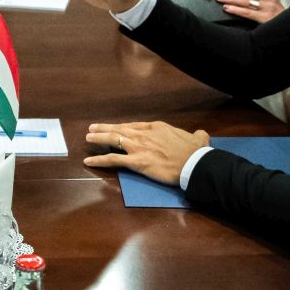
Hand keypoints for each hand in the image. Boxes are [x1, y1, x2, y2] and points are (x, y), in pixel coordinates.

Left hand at [84, 120, 208, 183]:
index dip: (122, 127)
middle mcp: (143, 134)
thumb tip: (201, 135)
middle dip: (105, 128)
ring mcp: (138, 147)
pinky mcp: (136, 161)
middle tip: (93, 128)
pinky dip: (99, 160)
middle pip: (120, 129)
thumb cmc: (196, 152)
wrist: (194, 163)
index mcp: (156, 127)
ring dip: (98, 138)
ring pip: (112, 140)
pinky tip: (89, 161)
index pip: (134, 126)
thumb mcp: (198, 138)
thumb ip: (197, 135)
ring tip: (88, 138)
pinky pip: (112, 159)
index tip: (115, 127)